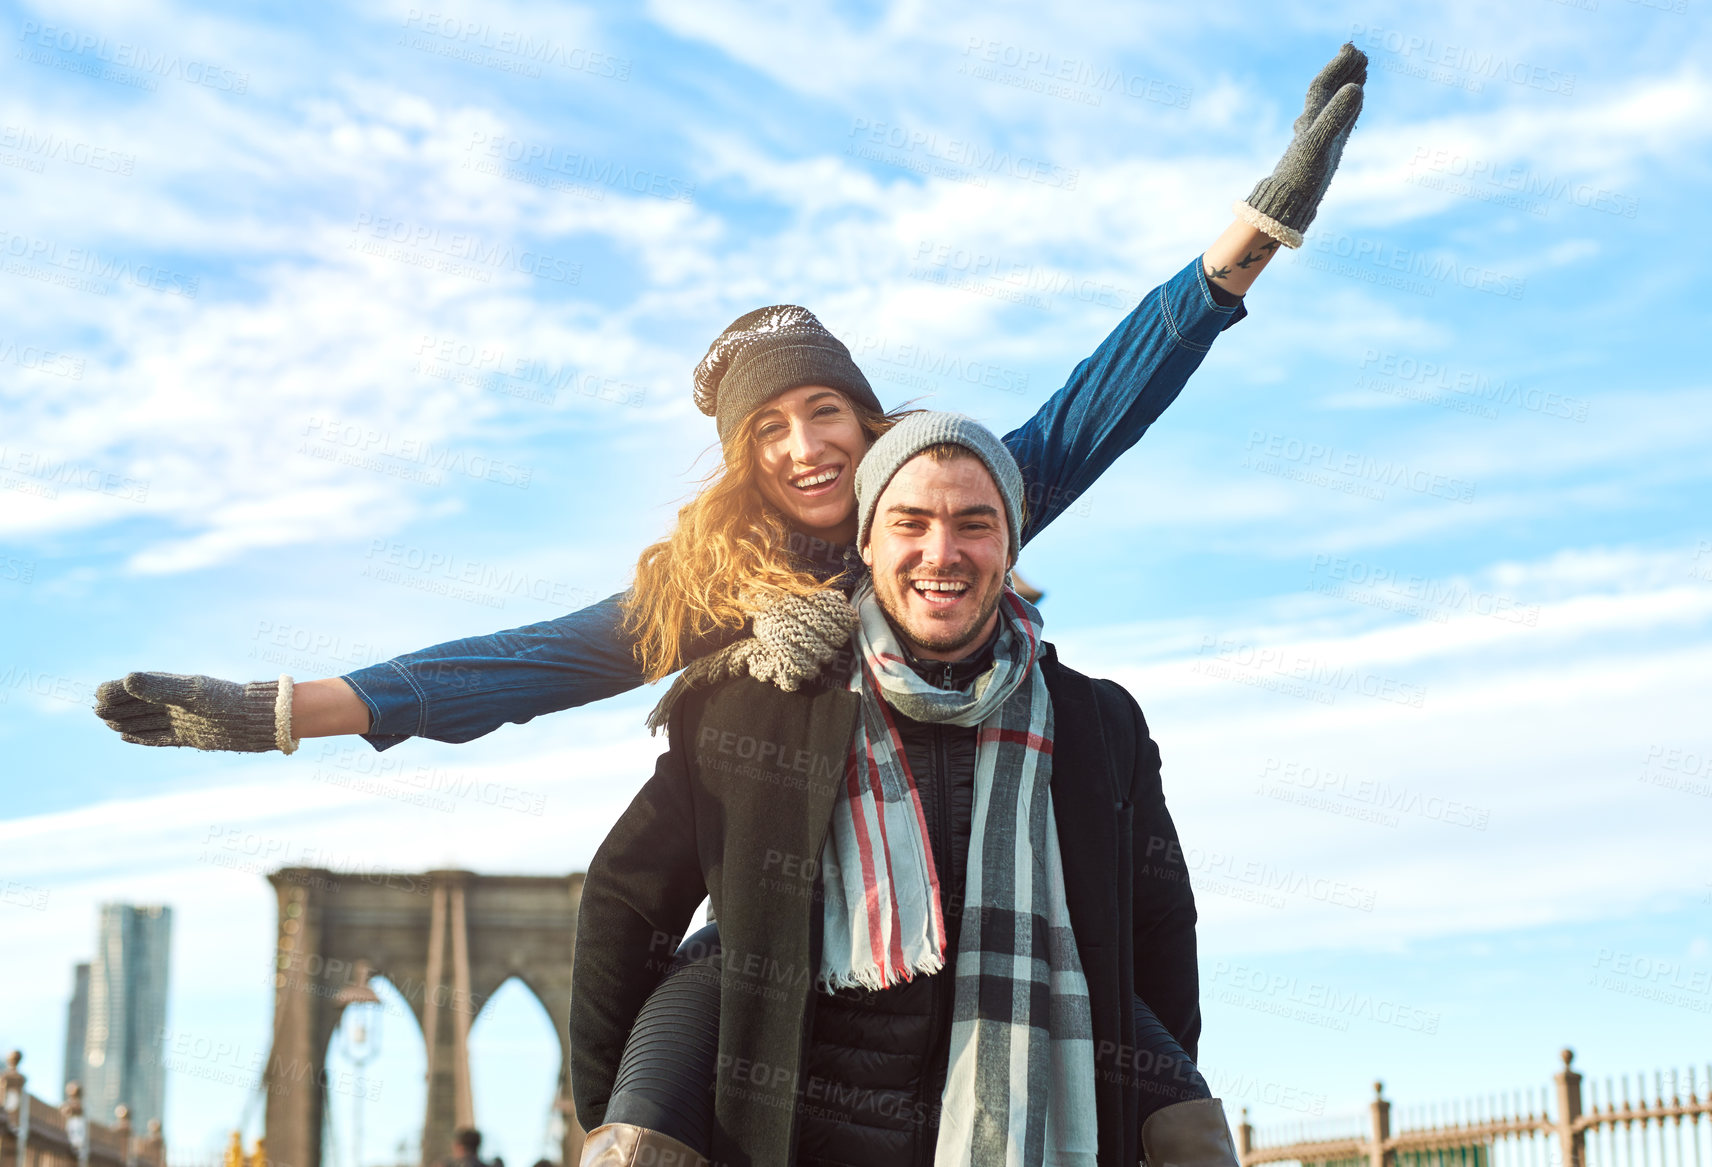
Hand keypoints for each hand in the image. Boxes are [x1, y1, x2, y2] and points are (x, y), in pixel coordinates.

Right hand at [94, 671, 297, 752]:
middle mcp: (174, 703)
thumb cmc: (225, 703)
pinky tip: (125, 737)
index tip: (99, 696)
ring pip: (145, 720)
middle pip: (138, 704)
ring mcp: (180, 720)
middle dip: (117, 707)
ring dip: (125, 721)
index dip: (117, 691)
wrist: (253, 722)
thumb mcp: (191, 694)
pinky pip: (156, 736)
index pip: (137, 687)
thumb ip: (160, 688)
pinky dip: (140, 736)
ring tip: (106, 722)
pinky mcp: (187, 736)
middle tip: (97, 711)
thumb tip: (127, 679)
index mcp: (173, 687)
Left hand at [1235, 42, 1366, 247]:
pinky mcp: (1322, 153)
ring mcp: (1318, 139)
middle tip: (1359, 54)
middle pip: (1327, 92)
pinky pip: (1337, 124)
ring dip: (1344, 88)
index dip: (1338, 66)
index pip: (1324, 85)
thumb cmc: (1300, 179)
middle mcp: (1313, 126)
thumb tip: (1355, 88)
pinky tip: (1350, 109)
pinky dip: (1346, 110)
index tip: (1351, 49)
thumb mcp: (1320, 144)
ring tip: (1359, 74)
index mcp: (1311, 119)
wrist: (1285, 208)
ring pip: (1332, 106)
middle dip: (1343, 72)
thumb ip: (1337, 116)